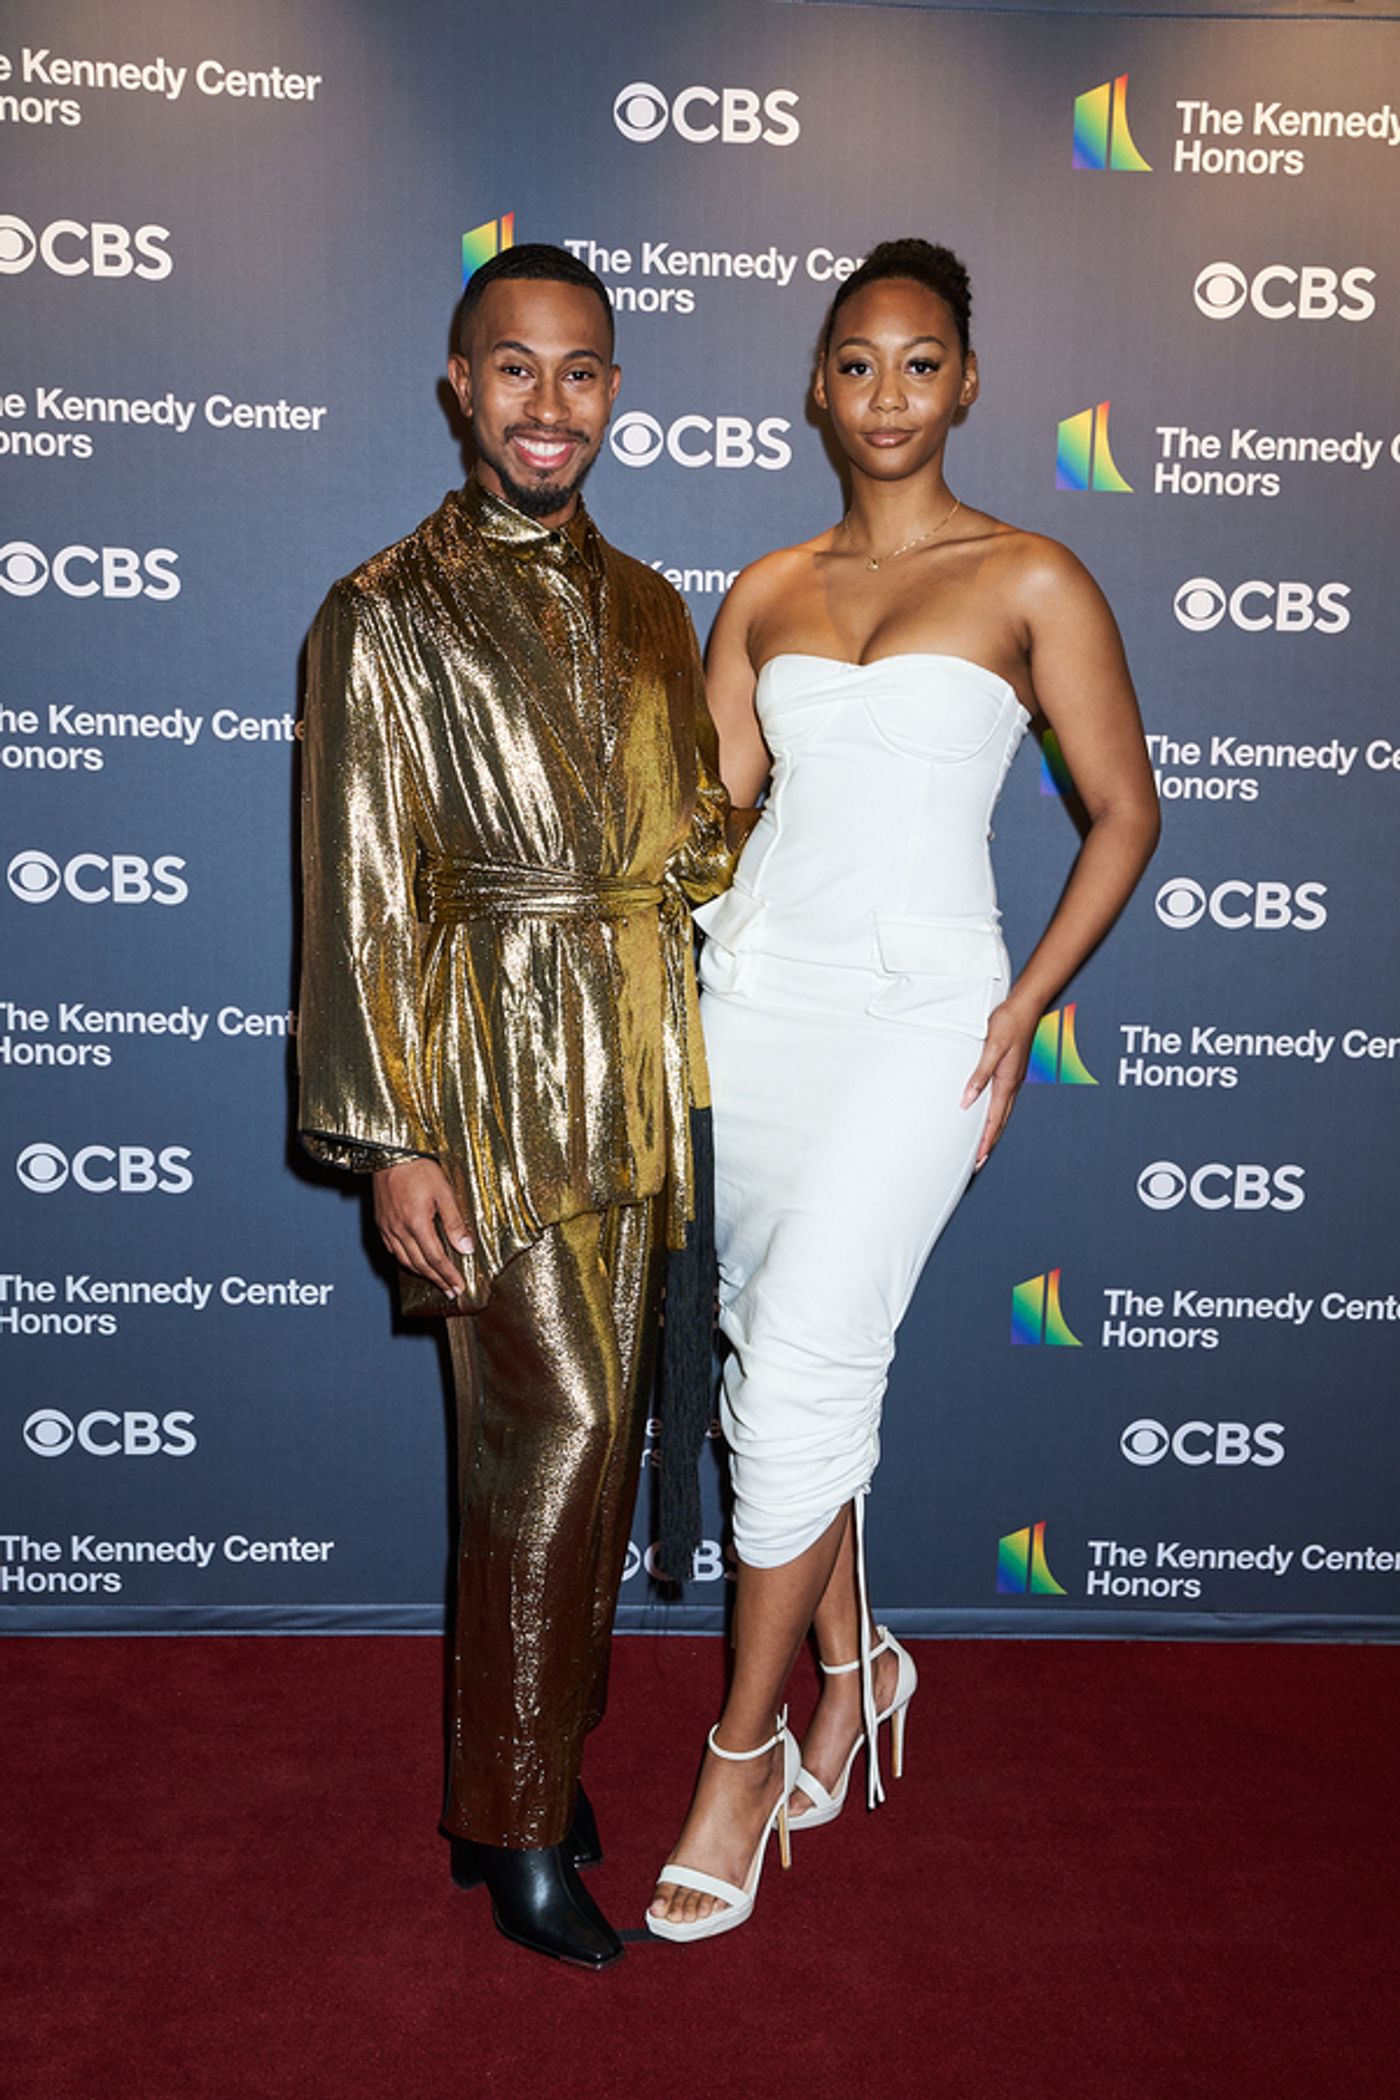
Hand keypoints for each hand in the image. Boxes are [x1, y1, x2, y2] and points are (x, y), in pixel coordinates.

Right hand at [372, 1159, 474, 1295]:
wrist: (389, 1154)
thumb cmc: (417, 1168)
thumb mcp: (444, 1191)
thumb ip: (455, 1222)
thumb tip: (466, 1248)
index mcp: (417, 1223)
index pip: (436, 1258)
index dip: (448, 1275)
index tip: (458, 1287)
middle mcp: (399, 1230)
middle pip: (420, 1264)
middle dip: (437, 1280)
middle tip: (450, 1291)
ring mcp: (388, 1228)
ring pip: (405, 1260)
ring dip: (422, 1274)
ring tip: (436, 1282)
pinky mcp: (381, 1224)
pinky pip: (393, 1251)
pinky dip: (405, 1262)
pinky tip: (414, 1263)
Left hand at [960, 999, 1035, 1169]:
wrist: (1025, 1007)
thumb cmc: (1009, 1023)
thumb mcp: (991, 1048)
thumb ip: (979, 1075)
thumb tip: (967, 1100)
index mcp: (1007, 1082)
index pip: (995, 1119)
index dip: (986, 1140)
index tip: (979, 1158)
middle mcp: (1012, 1084)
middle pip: (1000, 1121)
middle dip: (990, 1142)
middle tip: (979, 1161)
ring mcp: (1013, 1078)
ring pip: (1002, 1112)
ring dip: (993, 1131)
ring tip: (983, 1146)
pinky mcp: (1011, 1072)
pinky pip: (1003, 1100)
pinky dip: (996, 1115)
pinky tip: (991, 1115)